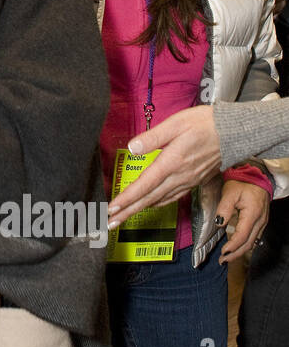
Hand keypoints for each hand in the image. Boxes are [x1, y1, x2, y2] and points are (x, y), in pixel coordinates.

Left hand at [106, 107, 220, 225]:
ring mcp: (188, 180)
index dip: (127, 199)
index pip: (144, 185)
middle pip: (149, 198)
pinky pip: (173, 197)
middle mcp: (179, 176)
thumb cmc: (205, 123)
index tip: (112, 209)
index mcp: (172, 162)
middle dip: (128, 212)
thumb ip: (152, 137)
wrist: (235, 132)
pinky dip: (159, 203)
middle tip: (111, 223)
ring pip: (160, 200)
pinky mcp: (195, 181)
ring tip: (125, 218)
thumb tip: (132, 147)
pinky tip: (151, 205)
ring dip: (140, 210)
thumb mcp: (176, 123)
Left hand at [217, 180, 268, 263]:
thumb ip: (224, 208)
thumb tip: (219, 223)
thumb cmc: (243, 183)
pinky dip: (245, 246)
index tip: (223, 253)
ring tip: (227, 258)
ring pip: (252, 243)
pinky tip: (237, 249)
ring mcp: (262, 223)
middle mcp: (260, 221)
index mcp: (252, 214)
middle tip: (222, 261)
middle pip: (248, 243)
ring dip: (240, 252)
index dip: (233, 246)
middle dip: (235, 254)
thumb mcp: (230, 192)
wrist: (258, 178)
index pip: (243, 235)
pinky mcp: (261, 223)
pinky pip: (254, 238)